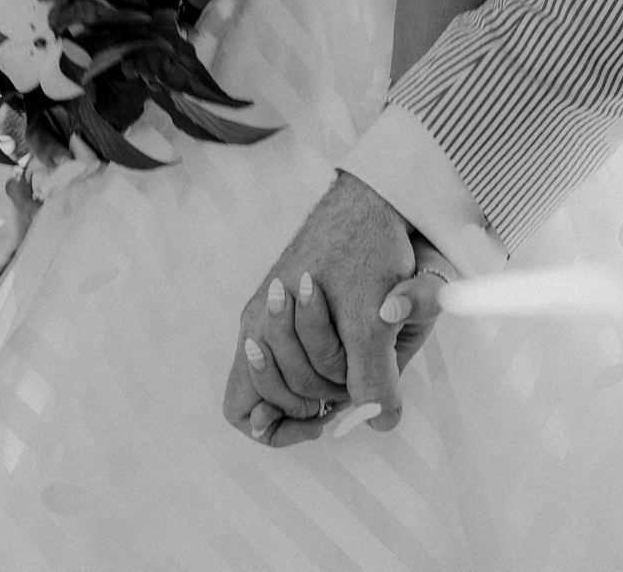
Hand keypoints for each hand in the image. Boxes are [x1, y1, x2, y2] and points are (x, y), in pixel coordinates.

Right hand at [224, 173, 414, 447]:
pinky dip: (331, 364)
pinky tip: (356, 360)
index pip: (242, 411)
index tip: (321, 420)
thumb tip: (379, 422)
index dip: (277, 428)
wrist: (374, 193)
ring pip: (292, 378)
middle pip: (273, 399)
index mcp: (261, 331)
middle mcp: (260, 326)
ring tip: (357, 361)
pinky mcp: (300, 306)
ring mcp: (277, 316)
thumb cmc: (365, 248)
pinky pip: (305, 354)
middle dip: (313, 400)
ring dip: (326, 380)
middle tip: (350, 387)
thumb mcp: (372, 319)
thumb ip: (372, 376)